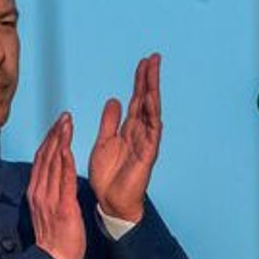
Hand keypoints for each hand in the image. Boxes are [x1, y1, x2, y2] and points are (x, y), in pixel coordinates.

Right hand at [29, 113, 84, 258]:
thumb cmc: (55, 237)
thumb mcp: (48, 209)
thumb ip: (50, 191)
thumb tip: (55, 176)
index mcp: (36, 191)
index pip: (41, 159)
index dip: (49, 140)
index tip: (57, 125)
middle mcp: (39, 192)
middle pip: (45, 156)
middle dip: (55, 134)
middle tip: (64, 116)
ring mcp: (49, 199)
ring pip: (53, 163)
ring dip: (60, 141)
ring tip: (67, 123)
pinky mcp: (62, 207)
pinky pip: (63, 181)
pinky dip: (65, 162)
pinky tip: (68, 148)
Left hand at [89, 53, 161, 221]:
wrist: (110, 200)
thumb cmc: (108, 174)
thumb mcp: (104, 141)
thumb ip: (110, 121)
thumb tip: (114, 100)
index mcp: (129, 128)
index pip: (137, 99)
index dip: (140, 81)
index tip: (143, 62)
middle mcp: (140, 132)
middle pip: (147, 100)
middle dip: (150, 79)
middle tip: (153, 58)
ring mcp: (146, 142)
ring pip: (152, 111)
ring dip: (153, 91)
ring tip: (154, 72)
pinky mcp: (147, 154)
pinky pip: (152, 132)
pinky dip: (152, 116)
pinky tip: (152, 102)